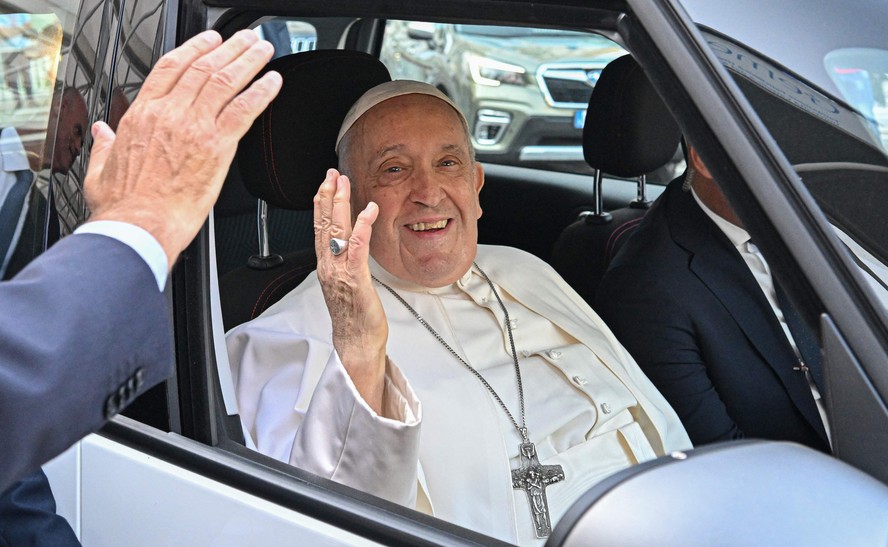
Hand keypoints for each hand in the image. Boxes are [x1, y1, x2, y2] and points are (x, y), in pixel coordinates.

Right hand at [83, 29, 281, 268]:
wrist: (140, 226)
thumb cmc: (123, 207)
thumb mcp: (100, 170)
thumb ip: (104, 146)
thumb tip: (102, 133)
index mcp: (142, 115)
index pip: (170, 67)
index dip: (194, 49)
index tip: (210, 41)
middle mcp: (169, 114)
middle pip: (203, 67)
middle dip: (229, 48)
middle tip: (245, 39)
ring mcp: (194, 127)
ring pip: (225, 81)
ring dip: (248, 61)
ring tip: (263, 49)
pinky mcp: (217, 147)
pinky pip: (244, 109)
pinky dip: (261, 92)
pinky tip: (273, 81)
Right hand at [313, 169, 387, 413]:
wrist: (356, 342)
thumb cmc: (355, 317)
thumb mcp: (346, 283)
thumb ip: (344, 262)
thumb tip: (349, 245)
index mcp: (326, 266)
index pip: (319, 228)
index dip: (321, 203)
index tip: (325, 183)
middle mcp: (329, 266)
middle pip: (323, 224)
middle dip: (327, 196)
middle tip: (332, 174)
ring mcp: (340, 272)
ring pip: (336, 231)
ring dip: (340, 204)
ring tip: (344, 183)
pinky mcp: (356, 279)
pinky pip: (357, 248)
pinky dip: (362, 227)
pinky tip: (368, 211)